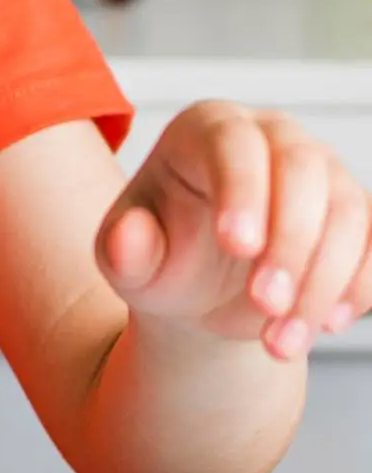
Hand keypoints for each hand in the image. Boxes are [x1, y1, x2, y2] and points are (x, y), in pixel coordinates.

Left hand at [95, 101, 371, 359]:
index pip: (233, 144)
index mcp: (205, 130)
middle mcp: (272, 137)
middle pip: (302, 171)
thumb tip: (127, 236)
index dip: (243, 191)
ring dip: (321, 281)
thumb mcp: (127, 262)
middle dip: (290, 243)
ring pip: (347, 212)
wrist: (196, 291)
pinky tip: (327, 325)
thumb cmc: (158, 259)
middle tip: (266, 305)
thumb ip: (123, 250)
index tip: (239, 246)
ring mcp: (321, 172)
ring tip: (282, 342)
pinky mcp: (351, 214)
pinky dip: (356, 286)